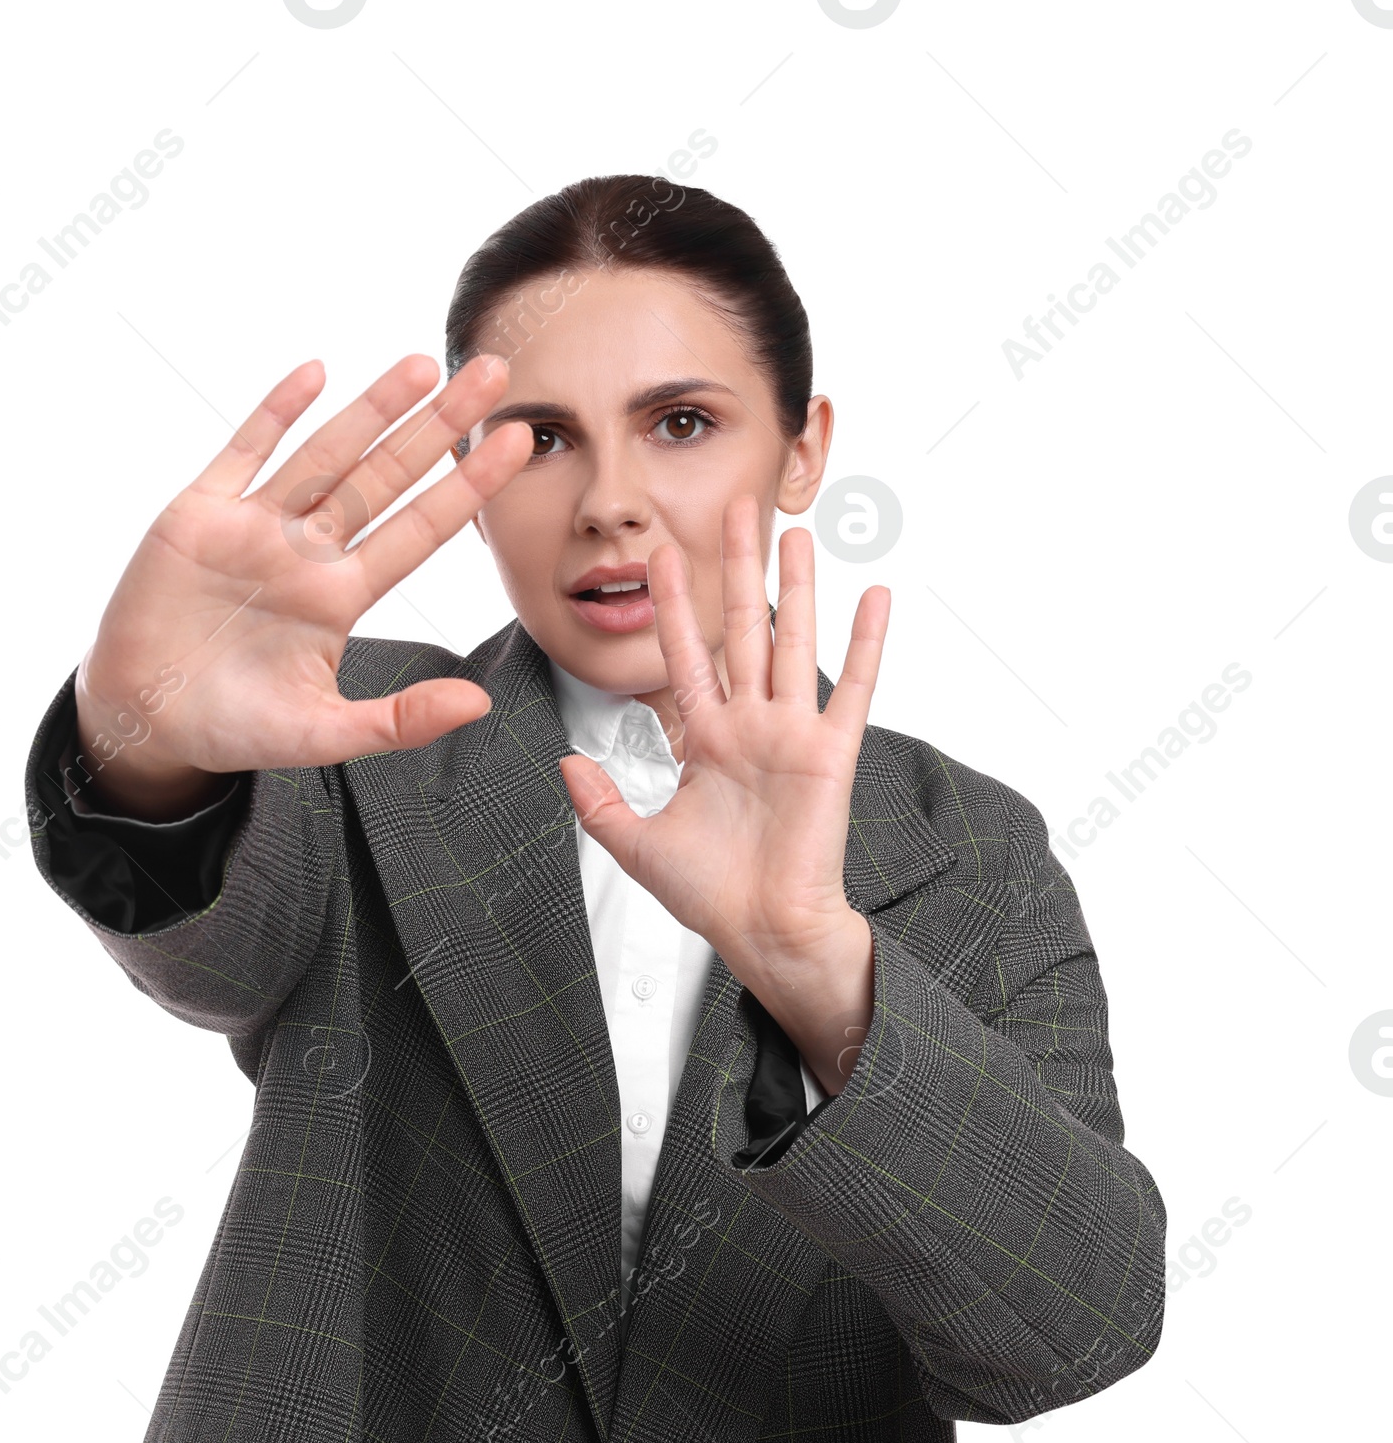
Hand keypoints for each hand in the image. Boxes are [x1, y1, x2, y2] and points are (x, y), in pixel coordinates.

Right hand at [74, 354, 532, 815]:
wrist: (144, 718)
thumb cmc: (233, 726)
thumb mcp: (323, 736)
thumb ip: (399, 721)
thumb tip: (478, 705)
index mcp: (340, 596)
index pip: (420, 530)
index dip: (466, 485)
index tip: (517, 444)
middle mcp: (307, 551)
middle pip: (386, 476)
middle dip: (439, 424)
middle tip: (493, 373)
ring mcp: (255, 526)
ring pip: (325, 453)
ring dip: (373, 407)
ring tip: (425, 364)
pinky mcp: (198, 514)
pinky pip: (243, 452)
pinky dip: (275, 413)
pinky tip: (316, 373)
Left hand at [558, 496, 887, 1087]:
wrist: (763, 932)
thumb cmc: (711, 895)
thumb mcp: (638, 844)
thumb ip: (602, 802)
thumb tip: (567, 762)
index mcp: (706, 740)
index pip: (685, 657)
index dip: (672, 607)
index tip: (659, 557)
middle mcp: (750, 726)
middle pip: (740, 629)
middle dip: (734, 569)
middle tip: (735, 510)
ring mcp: (792, 735)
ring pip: (791, 642)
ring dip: (797, 586)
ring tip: (798, 531)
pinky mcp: (830, 754)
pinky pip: (852, 688)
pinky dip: (866, 643)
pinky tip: (875, 596)